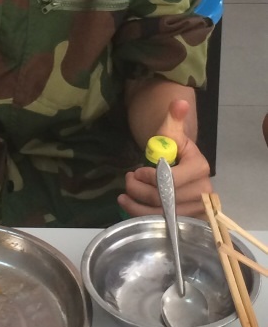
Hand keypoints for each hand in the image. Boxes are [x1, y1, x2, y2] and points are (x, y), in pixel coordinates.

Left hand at [117, 99, 211, 218]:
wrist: (181, 167)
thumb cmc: (174, 150)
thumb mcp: (171, 133)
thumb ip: (173, 120)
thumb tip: (179, 102)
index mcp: (200, 168)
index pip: (170, 179)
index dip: (149, 177)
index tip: (136, 170)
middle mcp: (203, 192)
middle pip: (163, 199)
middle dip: (138, 190)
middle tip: (126, 180)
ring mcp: (196, 210)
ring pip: (160, 214)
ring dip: (135, 205)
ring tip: (123, 195)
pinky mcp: (188, 222)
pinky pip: (162, 224)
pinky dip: (141, 216)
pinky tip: (129, 207)